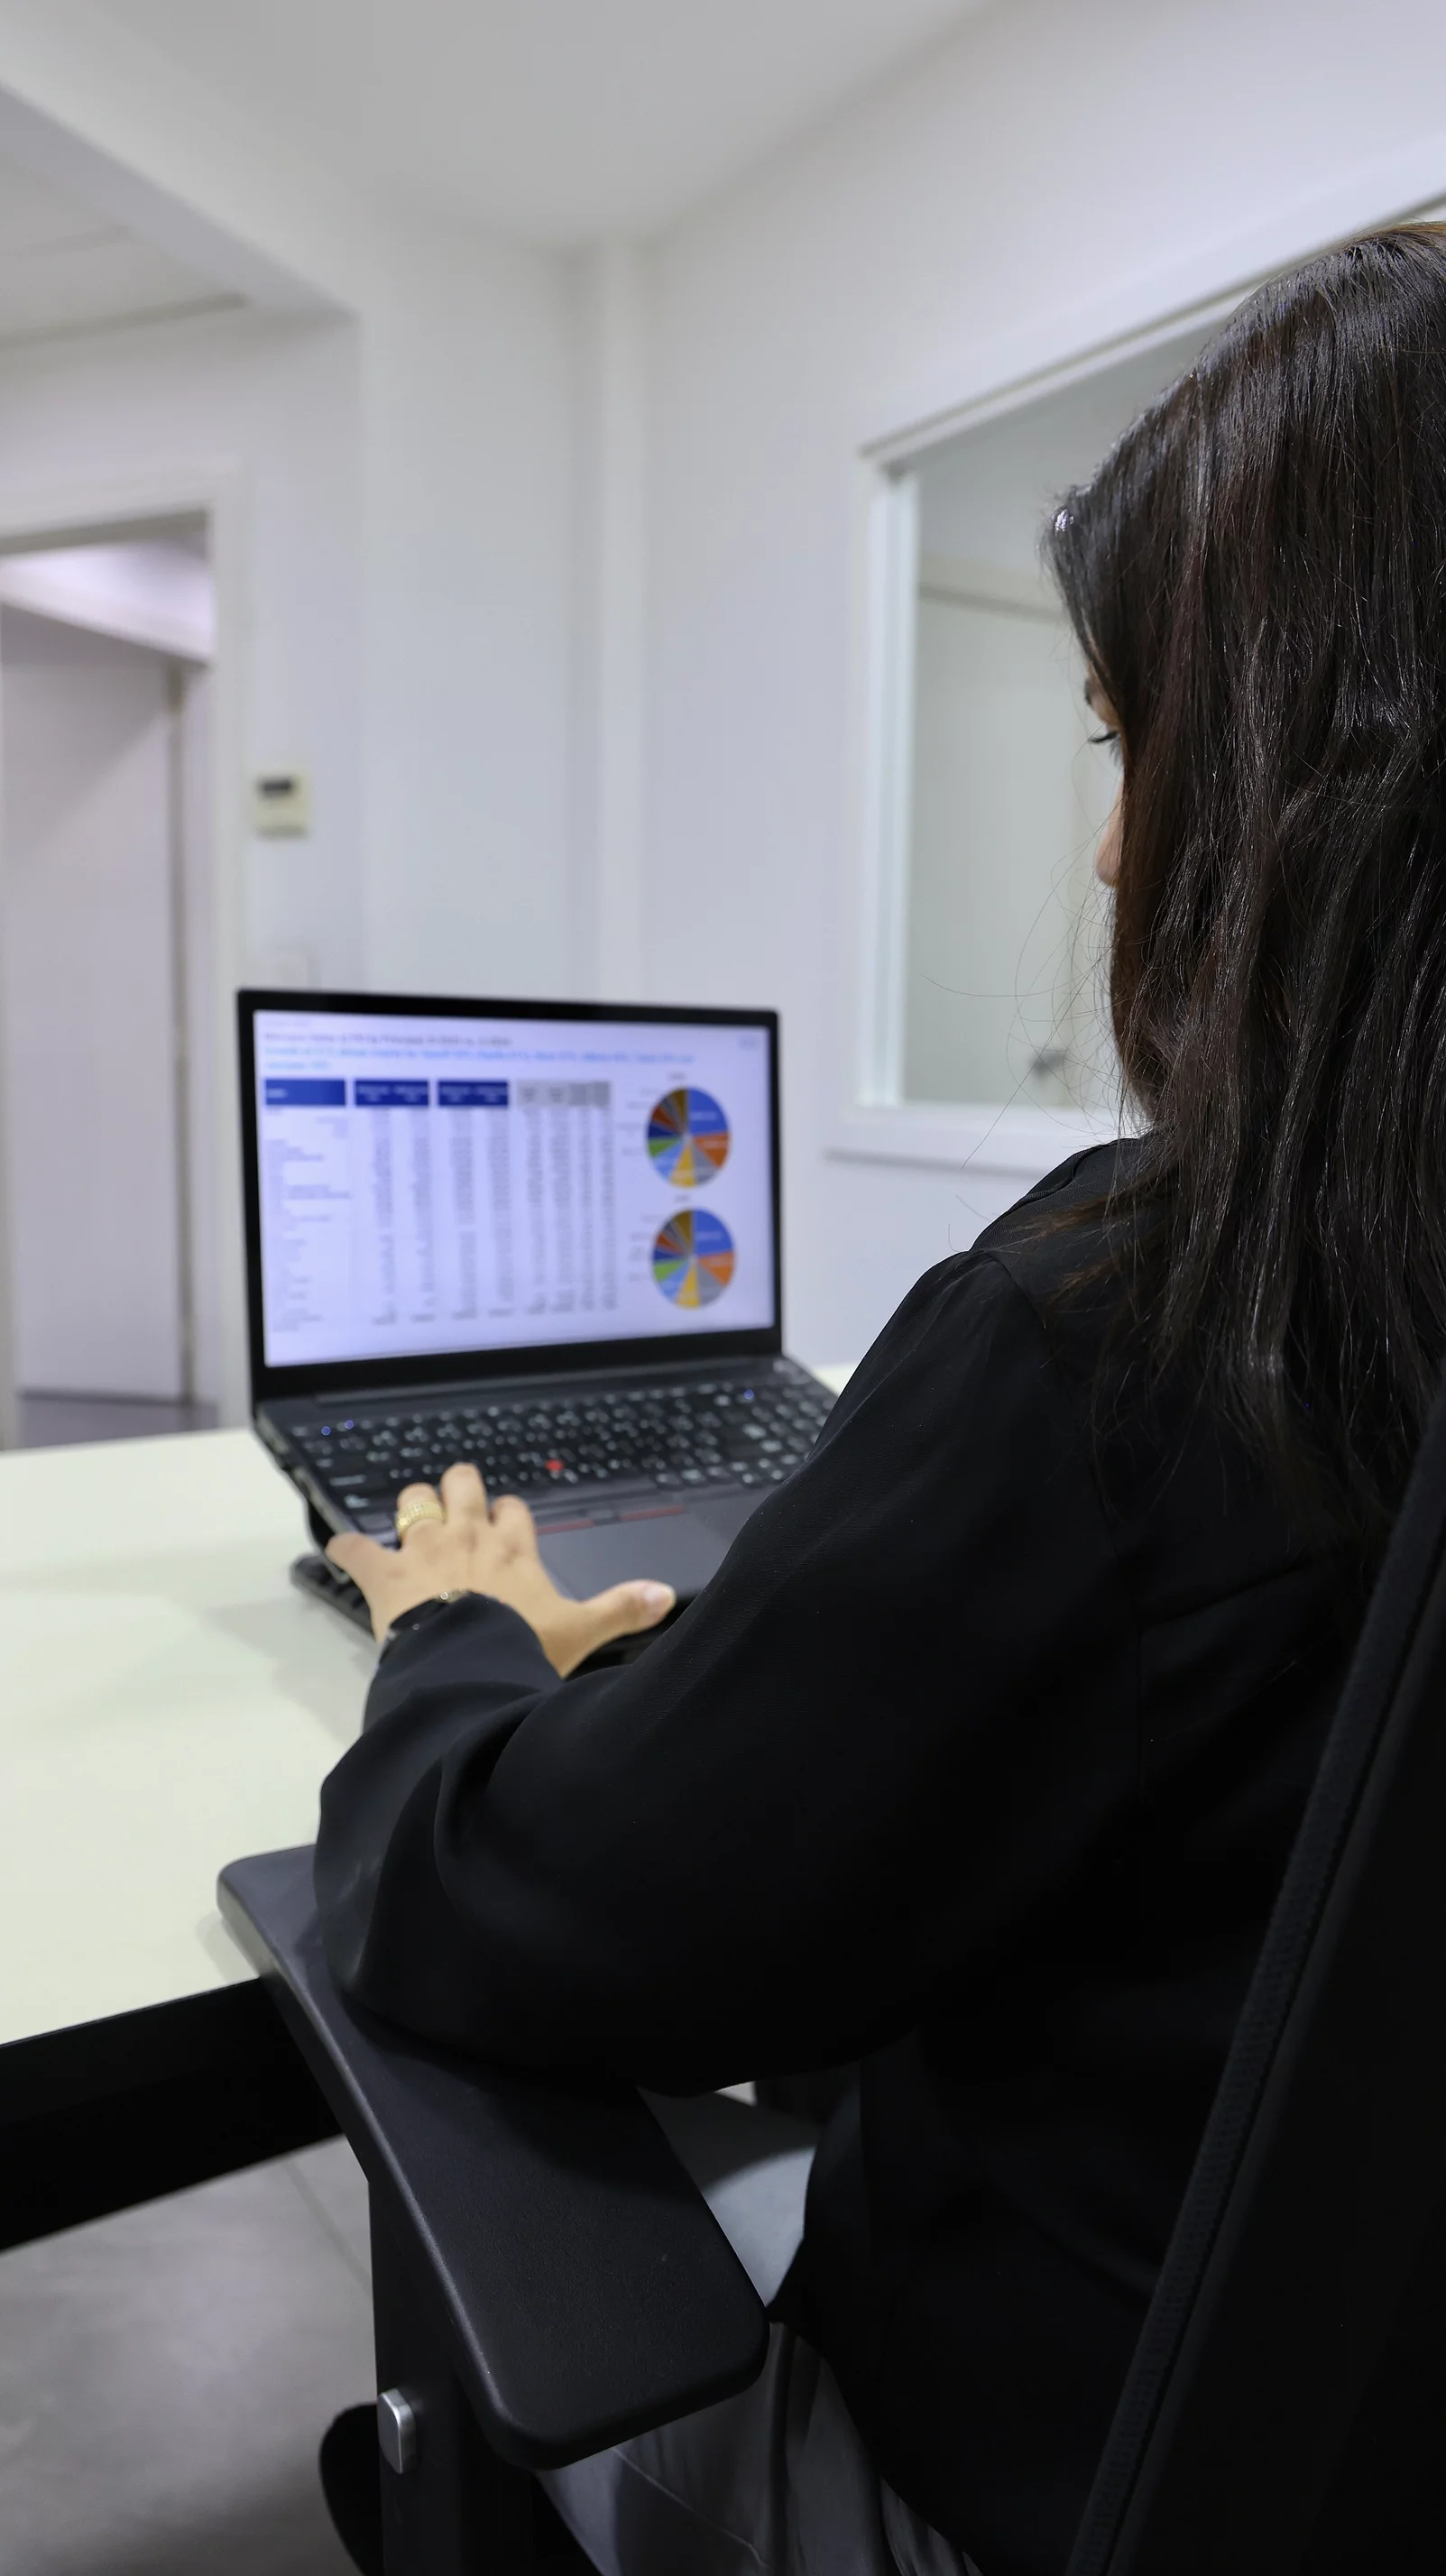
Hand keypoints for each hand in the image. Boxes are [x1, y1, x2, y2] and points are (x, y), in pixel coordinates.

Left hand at [326, 1462, 675, 1673]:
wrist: (469, 1663)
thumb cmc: (522, 1648)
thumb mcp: (580, 1632)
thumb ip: (621, 1610)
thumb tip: (667, 1595)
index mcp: (513, 1550)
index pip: (513, 1511)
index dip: (507, 1515)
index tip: (505, 1525)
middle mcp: (468, 1537)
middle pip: (461, 1486)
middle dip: (457, 1488)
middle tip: (454, 1501)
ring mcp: (423, 1550)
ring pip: (413, 1502)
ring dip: (410, 1508)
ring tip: (409, 1521)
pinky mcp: (384, 1574)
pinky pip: (357, 1549)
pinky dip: (346, 1549)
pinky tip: (339, 1549)